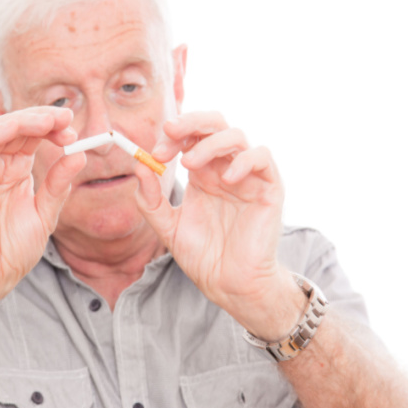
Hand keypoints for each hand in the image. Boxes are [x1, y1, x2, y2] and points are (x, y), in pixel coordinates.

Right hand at [0, 107, 85, 306]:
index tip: (73, 130)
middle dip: (41, 119)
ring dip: (22, 120)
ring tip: (48, 120)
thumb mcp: (45, 215)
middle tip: (66, 118)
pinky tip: (16, 128)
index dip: (52, 128)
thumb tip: (79, 155)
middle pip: (15, 128)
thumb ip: (58, 186)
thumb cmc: (11, 250)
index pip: (31, 137)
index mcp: (15, 171)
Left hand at [134, 111, 301, 339]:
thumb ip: (151, 201)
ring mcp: (247, 176)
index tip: (154, 153)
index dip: (171, 137)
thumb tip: (139, 167)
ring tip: (191, 163)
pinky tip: (225, 180)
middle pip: (213, 124)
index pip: (188, 137)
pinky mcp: (269, 188)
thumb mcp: (168, 228)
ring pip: (236, 135)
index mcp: (202, 174)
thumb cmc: (203, 257)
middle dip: (190, 122)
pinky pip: (262, 157)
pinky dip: (244, 160)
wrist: (229, 284)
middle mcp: (224, 169)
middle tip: (170, 131)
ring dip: (210, 143)